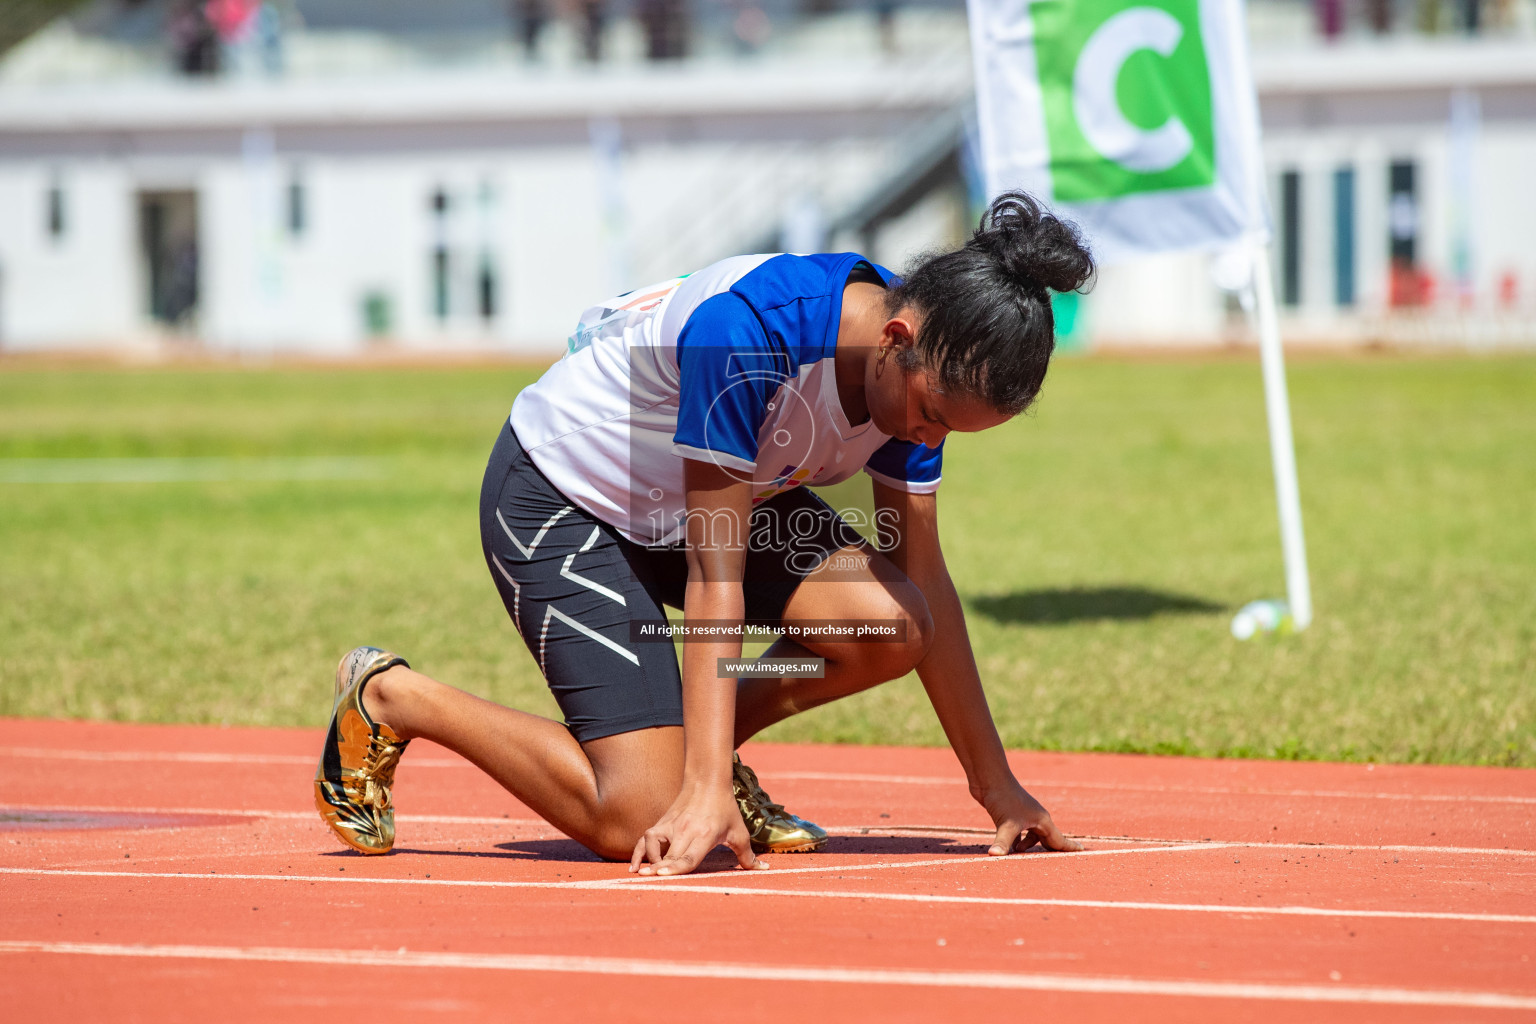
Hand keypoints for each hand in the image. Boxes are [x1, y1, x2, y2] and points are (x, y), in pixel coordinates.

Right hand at [629, 781, 765, 875]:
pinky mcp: (661, 823)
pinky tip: (635, 867)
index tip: (662, 875)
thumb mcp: (739, 832)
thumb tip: (764, 869)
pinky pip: (644, 839)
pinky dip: (638, 853)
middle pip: (668, 855)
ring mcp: (670, 826)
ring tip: (646, 874)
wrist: (707, 781)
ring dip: (648, 859)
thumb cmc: (725, 808)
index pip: (687, 856)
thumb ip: (748, 855)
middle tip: (652, 881)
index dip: (674, 867)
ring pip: (651, 843)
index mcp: (703, 836)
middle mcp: (684, 831)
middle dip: (659, 869)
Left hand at [979, 779, 1081, 854]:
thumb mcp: (1006, 823)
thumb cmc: (1003, 797)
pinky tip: (1010, 848)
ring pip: (1032, 835)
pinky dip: (1016, 841)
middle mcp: (1036, 818)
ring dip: (1029, 846)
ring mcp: (1023, 815)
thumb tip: (994, 856)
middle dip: (1051, 850)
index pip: (1059, 839)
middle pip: (1048, 838)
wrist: (990, 778)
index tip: (1083, 851)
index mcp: (1042, 820)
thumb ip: (1003, 842)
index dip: (1070, 846)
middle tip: (1057, 863)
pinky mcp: (1010, 814)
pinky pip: (1018, 832)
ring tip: (1022, 856)